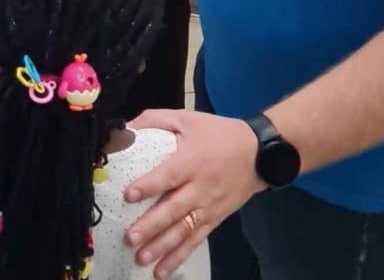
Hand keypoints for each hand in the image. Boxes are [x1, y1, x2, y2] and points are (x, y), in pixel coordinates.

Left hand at [122, 110, 264, 278]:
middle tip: (130, 237)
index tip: (128, 195)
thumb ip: (154, 120)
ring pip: (184, 230)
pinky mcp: (215, 219)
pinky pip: (195, 240)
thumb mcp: (186, 118)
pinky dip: (179, 256)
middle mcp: (200, 187)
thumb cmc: (218, 134)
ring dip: (162, 246)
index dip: (148, 185)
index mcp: (191, 160)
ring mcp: (208, 206)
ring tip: (141, 257)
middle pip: (174, 209)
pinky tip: (162, 270)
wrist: (260, 153)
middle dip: (151, 225)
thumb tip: (123, 129)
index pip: (168, 175)